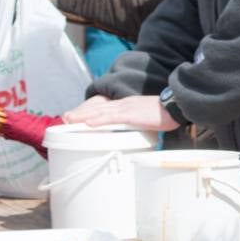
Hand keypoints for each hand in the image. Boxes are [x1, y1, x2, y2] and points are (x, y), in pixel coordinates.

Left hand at [62, 95, 179, 130]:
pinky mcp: (130, 115)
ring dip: (83, 116)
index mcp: (127, 106)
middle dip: (80, 114)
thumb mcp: (147, 120)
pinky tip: (88, 123)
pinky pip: (110, 118)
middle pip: (97, 109)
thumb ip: (138, 124)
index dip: (90, 112)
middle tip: (65, 117)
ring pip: (99, 112)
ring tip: (69, 120)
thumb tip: (136, 135)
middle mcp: (123, 105)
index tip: (77, 117)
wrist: (174, 107)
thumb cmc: (164, 115)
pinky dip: (98, 120)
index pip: (104, 108)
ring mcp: (125, 109)